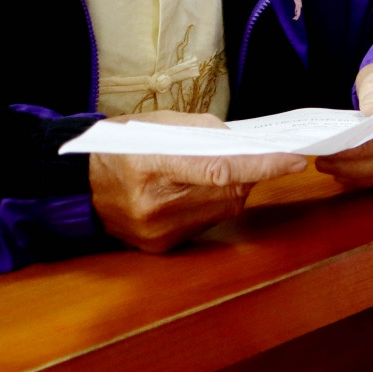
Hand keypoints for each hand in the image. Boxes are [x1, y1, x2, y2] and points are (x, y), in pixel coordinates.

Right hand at [89, 111, 306, 253]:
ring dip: (232, 189)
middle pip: (228, 191)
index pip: (220, 169)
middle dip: (248, 172)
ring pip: (224, 209)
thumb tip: (248, 144)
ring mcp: (158, 232)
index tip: (294, 160)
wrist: (78, 185)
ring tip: (211, 171)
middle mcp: (154, 206)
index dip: (261, 165)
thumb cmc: (120, 146)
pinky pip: (208, 223)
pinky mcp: (161, 247)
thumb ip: (206, 131)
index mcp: (150, 165)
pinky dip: (213, 204)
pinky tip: (196, 191)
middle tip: (252, 154)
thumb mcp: (158, 124)